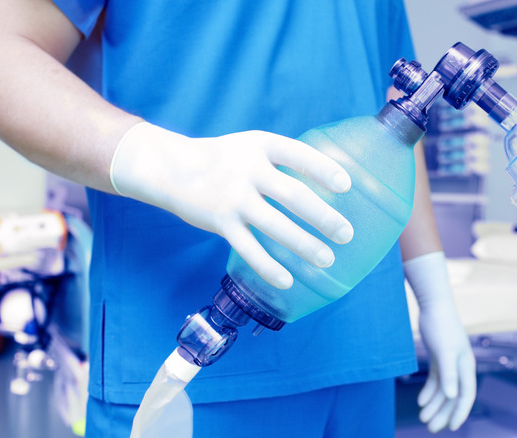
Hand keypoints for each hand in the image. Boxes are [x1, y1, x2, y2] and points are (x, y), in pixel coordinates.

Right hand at [110, 122, 353, 288]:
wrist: (170, 167)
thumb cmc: (224, 159)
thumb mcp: (252, 147)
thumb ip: (283, 162)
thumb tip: (328, 183)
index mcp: (261, 145)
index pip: (298, 154)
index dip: (323, 169)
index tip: (346, 186)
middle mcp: (248, 169)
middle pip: (293, 194)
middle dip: (323, 216)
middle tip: (346, 234)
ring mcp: (233, 197)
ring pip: (275, 225)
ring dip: (304, 244)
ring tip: (327, 259)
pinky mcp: (219, 221)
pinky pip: (249, 248)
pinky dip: (268, 266)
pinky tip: (287, 280)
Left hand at [404, 252, 475, 432]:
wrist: (433, 304)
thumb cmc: (441, 326)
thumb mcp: (444, 351)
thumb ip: (449, 374)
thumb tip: (453, 397)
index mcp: (466, 366)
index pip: (466, 394)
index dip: (460, 412)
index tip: (452, 427)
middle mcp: (460, 366)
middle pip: (453, 396)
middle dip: (444, 413)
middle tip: (431, 428)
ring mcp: (449, 362)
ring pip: (444, 390)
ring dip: (434, 405)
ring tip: (423, 418)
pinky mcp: (439, 357)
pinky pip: (436, 380)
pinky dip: (429, 391)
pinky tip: (421, 401)